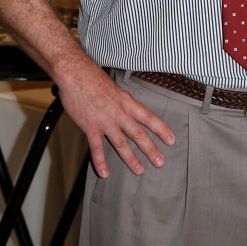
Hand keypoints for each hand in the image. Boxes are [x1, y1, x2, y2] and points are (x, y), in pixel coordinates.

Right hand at [57, 60, 175, 177]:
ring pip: (121, 143)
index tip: (171, 140)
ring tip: (140, 170)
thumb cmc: (92, 77)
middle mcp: (119, 112)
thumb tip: (125, 108)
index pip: (148, 117)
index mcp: (126, 101)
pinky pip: (96, 148)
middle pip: (138, 134)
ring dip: (131, 158)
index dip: (161, 129)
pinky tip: (105, 173)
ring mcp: (105, 121)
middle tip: (160, 162)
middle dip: (150, 149)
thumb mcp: (114, 87)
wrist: (75, 73)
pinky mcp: (90, 126)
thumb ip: (120, 101)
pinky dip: (100, 162)